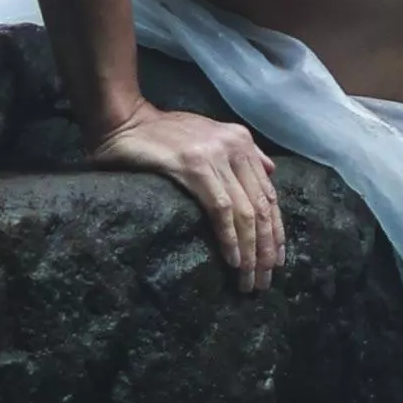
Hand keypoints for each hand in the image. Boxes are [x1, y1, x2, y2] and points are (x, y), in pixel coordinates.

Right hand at [91, 97, 286, 290]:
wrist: (125, 121)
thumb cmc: (163, 135)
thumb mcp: (210, 137)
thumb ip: (241, 155)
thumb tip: (270, 172)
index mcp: (242, 142)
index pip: (268, 194)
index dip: (276, 230)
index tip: (277, 261)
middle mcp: (236, 147)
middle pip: (261, 207)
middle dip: (266, 248)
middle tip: (264, 281)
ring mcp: (216, 156)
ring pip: (245, 212)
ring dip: (251, 252)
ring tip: (249, 280)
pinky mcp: (194, 166)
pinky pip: (220, 209)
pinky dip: (230, 238)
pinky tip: (233, 260)